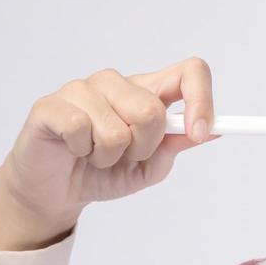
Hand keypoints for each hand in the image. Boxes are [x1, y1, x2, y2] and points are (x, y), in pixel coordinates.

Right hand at [0, 56, 221, 237]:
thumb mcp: (149, 167)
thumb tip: (214, 130)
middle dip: (142, 148)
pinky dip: (81, 151)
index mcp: (146, 92)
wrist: (56, 192)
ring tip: (94, 156)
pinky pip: (80, 128)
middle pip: (151, 110)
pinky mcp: (50, 105)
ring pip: (116, 128)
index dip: (200, 99)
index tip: (199, 132)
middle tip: (124, 156)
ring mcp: (81, 89)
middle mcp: (115, 83)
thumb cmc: (103, 173)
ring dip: (109, 156)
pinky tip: (73, 149)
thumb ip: (176, 145)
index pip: (188, 71)